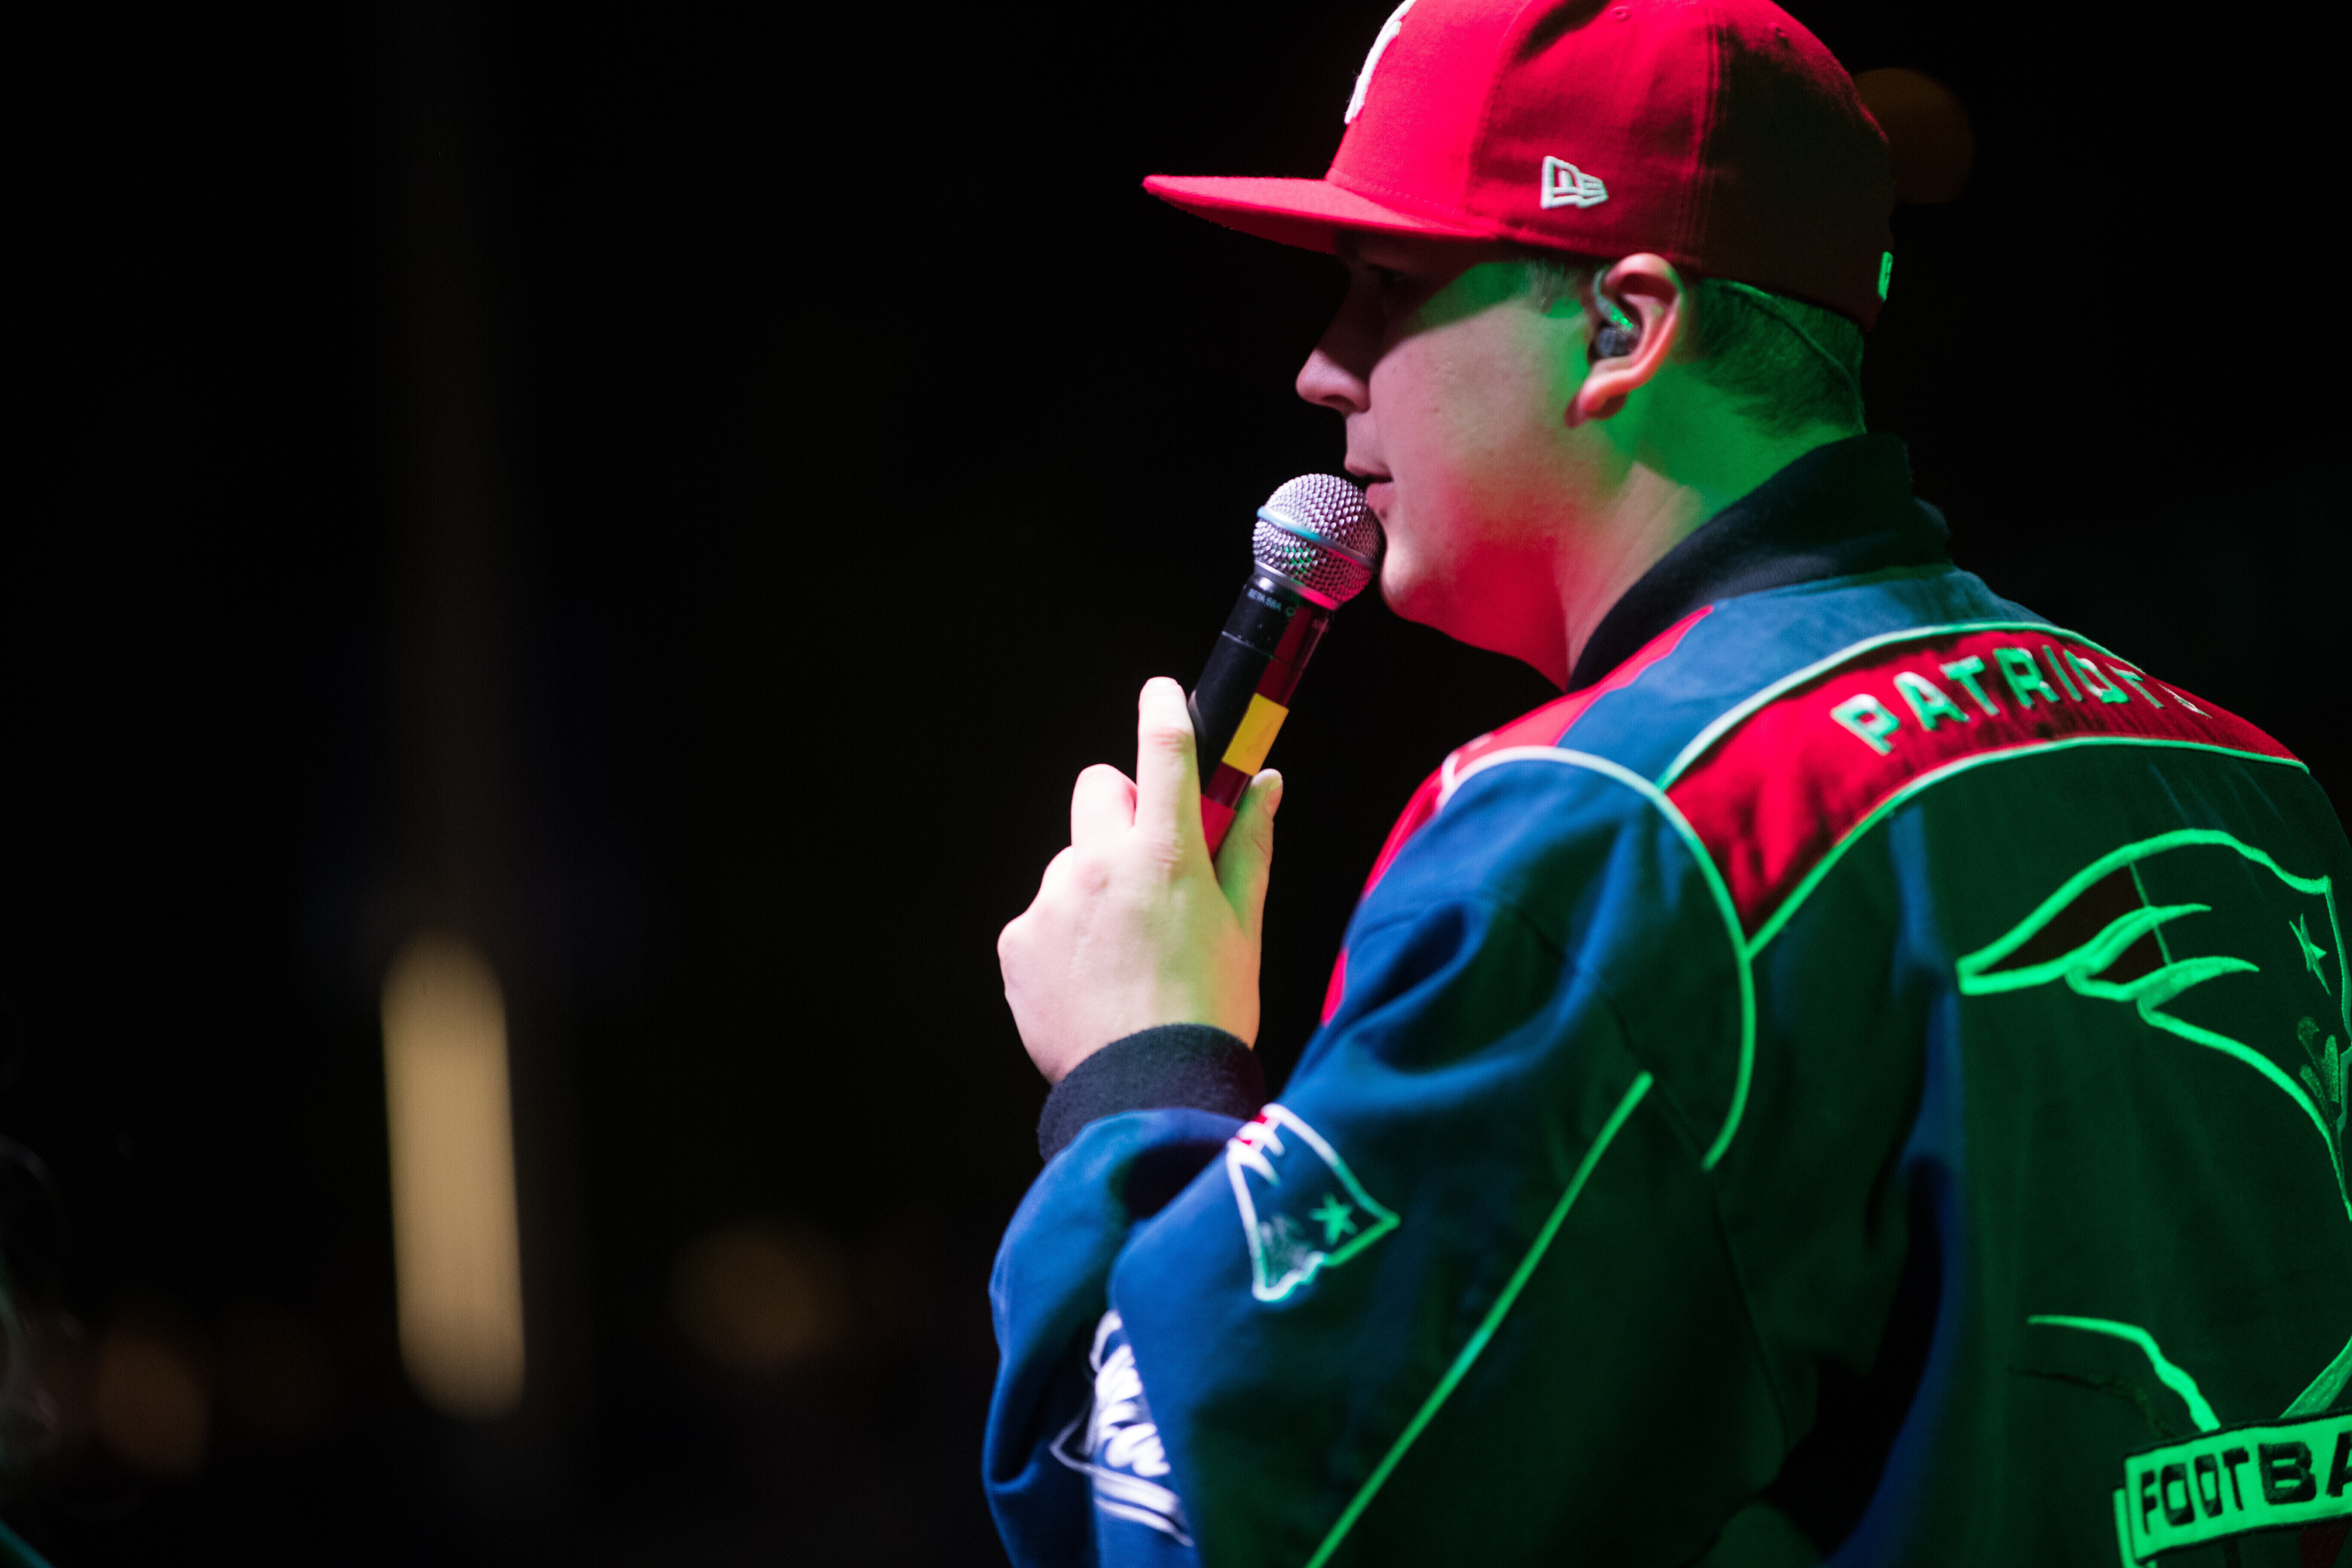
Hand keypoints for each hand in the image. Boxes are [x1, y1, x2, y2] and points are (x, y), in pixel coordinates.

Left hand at [997, 677, 1281, 1083]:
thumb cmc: (1210, 1009)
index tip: (1161, 693)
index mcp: (1166, 855)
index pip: (1163, 751)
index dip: (1163, 710)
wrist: (1148, 1091)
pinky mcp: (1018, 941)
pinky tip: (1093, 980)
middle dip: (1122, 811)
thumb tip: (1266, 782)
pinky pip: (1042, 916)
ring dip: (1095, 888)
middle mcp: (1099, 865)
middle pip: (1098, 790)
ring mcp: (1052, 902)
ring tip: (1125, 954)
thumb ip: (1250, 844)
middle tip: (1149, 865)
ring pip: (1072, 862)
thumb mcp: (1245, 925)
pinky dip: (1064, 937)